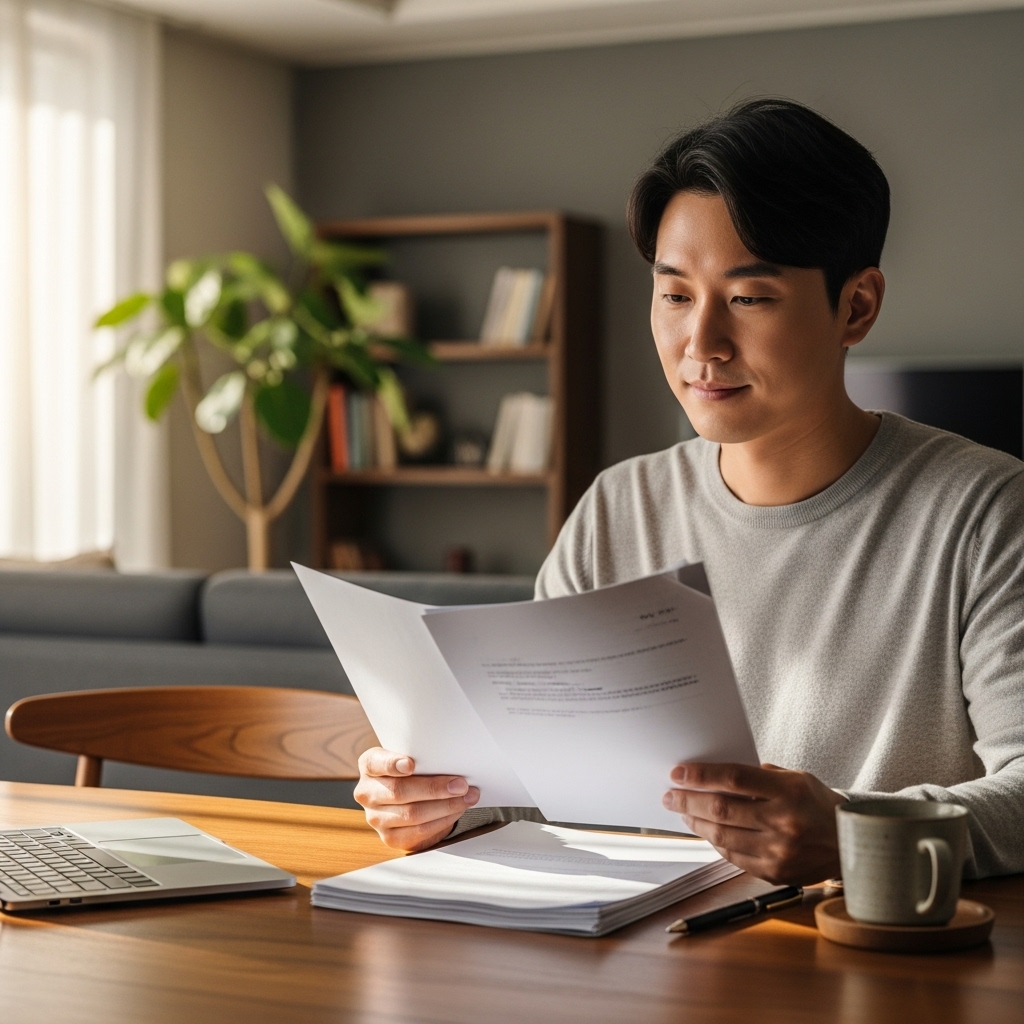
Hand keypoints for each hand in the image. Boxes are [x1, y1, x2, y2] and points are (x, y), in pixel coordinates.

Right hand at [354, 747, 479, 852]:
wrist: (407, 799)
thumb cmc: (412, 773)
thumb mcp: (411, 757)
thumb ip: (422, 756)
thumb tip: (451, 761)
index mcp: (369, 765)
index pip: (376, 762)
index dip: (392, 764)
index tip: (411, 764)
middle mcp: (367, 792)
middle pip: (400, 791)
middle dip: (435, 788)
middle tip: (461, 784)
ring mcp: (375, 817)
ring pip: (412, 814)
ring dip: (445, 806)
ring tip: (466, 798)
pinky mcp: (389, 837)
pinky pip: (419, 831)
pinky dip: (442, 821)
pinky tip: (456, 811)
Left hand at [663, 762, 844, 884]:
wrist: (852, 845)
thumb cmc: (819, 805)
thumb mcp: (796, 778)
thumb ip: (759, 775)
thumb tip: (716, 774)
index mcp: (789, 792)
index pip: (734, 779)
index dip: (701, 776)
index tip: (678, 773)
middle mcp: (783, 822)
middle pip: (721, 809)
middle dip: (688, 800)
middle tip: (670, 795)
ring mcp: (779, 851)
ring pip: (722, 836)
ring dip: (696, 823)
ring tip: (683, 812)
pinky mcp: (775, 873)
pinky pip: (733, 857)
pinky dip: (715, 842)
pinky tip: (706, 831)